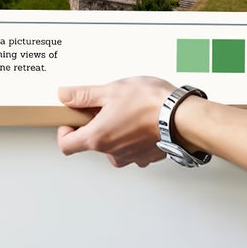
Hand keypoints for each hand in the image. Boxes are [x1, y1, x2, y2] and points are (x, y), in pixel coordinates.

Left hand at [56, 76, 173, 167]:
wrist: (182, 117)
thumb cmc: (150, 104)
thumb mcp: (111, 90)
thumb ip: (84, 95)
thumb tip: (65, 95)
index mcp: (98, 138)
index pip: (66, 145)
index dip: (64, 132)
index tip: (71, 120)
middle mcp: (112, 153)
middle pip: (92, 144)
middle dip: (95, 126)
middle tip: (106, 107)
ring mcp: (131, 157)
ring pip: (113, 147)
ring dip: (115, 132)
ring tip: (128, 111)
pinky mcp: (147, 156)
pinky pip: (133, 148)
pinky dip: (134, 137)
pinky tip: (142, 120)